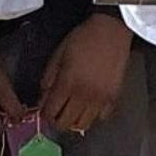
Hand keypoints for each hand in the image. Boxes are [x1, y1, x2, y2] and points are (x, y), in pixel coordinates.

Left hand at [39, 13, 132, 132]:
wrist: (111, 31)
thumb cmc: (82, 39)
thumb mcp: (58, 54)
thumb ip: (48, 78)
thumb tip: (42, 99)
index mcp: (67, 83)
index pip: (51, 112)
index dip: (44, 115)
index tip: (45, 111)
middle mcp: (84, 95)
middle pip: (66, 123)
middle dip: (57, 121)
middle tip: (56, 113)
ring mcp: (100, 98)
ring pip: (84, 125)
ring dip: (75, 121)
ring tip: (72, 111)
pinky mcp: (114, 97)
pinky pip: (101, 117)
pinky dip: (93, 115)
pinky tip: (90, 105)